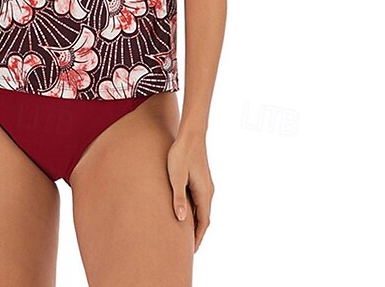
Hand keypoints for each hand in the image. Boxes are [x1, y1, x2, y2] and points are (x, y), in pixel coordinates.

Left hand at [166, 135, 213, 252]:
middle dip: (197, 233)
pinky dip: (195, 210)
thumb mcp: (176, 176)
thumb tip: (180, 219)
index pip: (203, 222)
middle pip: (204, 218)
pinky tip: (185, 210)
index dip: (197, 237)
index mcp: (204, 193)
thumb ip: (178, 198)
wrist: (191, 135)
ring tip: (185, 232)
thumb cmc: (181, 154)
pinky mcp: (201, 178)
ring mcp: (206, 184)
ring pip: (202, 208)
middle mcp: (208, 191)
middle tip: (187, 247)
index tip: (191, 251)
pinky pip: (200, 200)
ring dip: (196, 221)